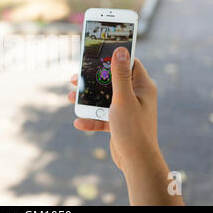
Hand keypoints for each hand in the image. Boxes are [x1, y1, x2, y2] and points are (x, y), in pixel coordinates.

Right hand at [68, 47, 159, 172]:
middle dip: (92, 80)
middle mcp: (136, 96)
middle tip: (75, 78)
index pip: (129, 63)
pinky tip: (79, 122)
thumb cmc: (133, 129)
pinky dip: (91, 118)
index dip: (114, 58)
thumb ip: (119, 75)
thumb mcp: (123, 99)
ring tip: (71, 98)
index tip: (97, 55)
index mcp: (142, 87)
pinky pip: (102, 115)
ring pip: (104, 98)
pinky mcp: (119, 122)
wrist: (137, 162)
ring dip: (87, 99)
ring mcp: (127, 109)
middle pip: (111, 80)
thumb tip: (120, 50)